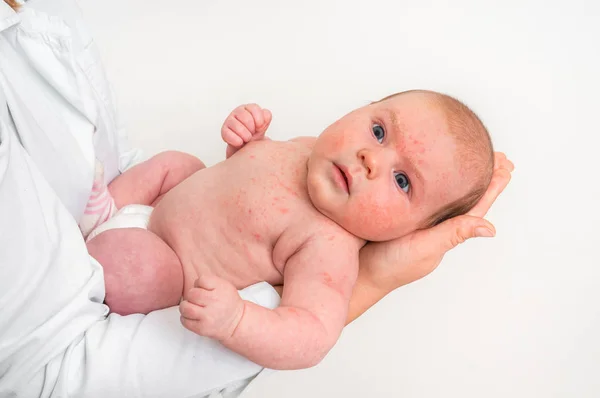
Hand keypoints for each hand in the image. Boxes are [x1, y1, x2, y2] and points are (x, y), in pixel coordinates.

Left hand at [179, 273, 244, 341]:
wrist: (236, 322)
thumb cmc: (227, 302)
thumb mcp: (225, 286)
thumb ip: (210, 282)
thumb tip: (193, 285)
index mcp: (221, 289)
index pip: (201, 280)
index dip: (199, 284)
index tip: (204, 289)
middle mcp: (215, 302)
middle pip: (191, 294)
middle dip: (191, 295)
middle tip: (196, 300)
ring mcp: (208, 317)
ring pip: (186, 308)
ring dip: (185, 306)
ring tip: (191, 307)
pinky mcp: (202, 328)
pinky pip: (185, 321)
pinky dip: (185, 318)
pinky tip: (192, 316)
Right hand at [221, 104, 271, 157]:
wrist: (246, 145)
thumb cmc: (255, 132)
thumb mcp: (263, 124)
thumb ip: (266, 117)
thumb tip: (265, 115)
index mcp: (248, 108)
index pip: (254, 108)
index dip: (259, 120)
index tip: (259, 127)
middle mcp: (238, 111)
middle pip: (246, 118)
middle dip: (252, 129)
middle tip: (252, 133)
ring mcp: (229, 120)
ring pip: (237, 127)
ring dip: (246, 136)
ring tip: (247, 138)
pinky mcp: (224, 130)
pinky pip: (229, 135)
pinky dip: (237, 141)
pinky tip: (240, 142)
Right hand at [359, 152, 513, 292]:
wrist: (356, 272)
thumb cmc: (391, 266)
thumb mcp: (425, 248)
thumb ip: (453, 234)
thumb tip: (491, 229)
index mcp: (443, 229)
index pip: (474, 203)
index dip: (492, 185)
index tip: (506, 166)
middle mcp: (431, 221)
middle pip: (461, 193)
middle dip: (479, 175)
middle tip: (499, 156)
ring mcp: (413, 216)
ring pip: (439, 190)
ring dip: (456, 174)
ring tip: (470, 157)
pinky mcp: (394, 209)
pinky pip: (415, 189)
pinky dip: (426, 176)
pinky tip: (426, 166)